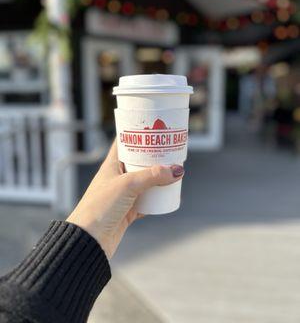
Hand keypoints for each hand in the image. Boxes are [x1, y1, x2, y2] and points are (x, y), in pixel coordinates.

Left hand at [66, 141, 183, 258]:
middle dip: (155, 156)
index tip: (154, 127)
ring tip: (175, 170)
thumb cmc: (100, 207)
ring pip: (146, 180)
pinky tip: (170, 195)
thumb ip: (153, 176)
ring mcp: (124, 194)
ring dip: (159, 177)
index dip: (138, 133)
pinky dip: (159, 198)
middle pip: (140, 161)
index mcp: (112, 164)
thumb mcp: (128, 185)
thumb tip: (177, 170)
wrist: (89, 240)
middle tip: (171, 149)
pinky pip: (148, 200)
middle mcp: (118, 177)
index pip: (125, 142)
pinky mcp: (129, 210)